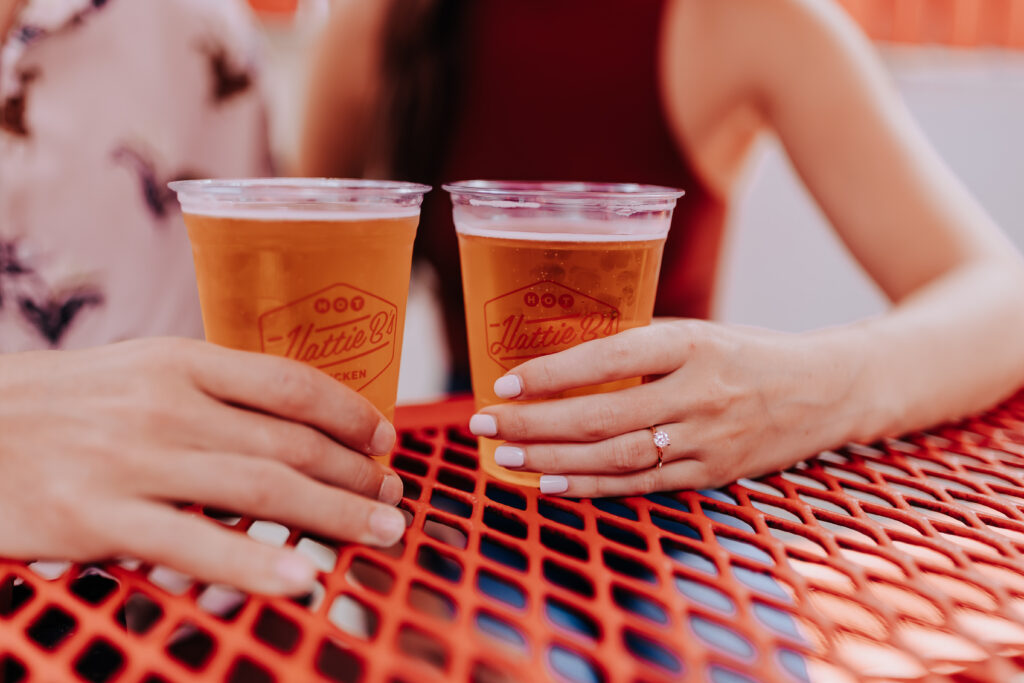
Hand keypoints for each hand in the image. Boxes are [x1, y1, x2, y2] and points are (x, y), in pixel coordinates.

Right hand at [0, 338, 407, 594]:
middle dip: (356, 474)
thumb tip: (296, 424)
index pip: (290, 383)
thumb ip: (213, 392)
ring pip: (260, 490)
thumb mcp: (139, 372)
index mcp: (180, 361)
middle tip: (396, 497)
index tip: (386, 439)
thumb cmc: (65, 403)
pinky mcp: (95, 518)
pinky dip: (255, 565)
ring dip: (335, 513)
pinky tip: (303, 579)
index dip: (350, 414)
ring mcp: (132, 461)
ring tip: (383, 531)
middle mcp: (165, 405)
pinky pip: (193, 546)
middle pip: (288, 442)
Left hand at [469, 320, 869, 496]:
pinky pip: (642, 485)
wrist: (828, 390)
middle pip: (603, 415)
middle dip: (535, 423)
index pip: (611, 356)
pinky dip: (592, 487)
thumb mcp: (699, 333)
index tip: (506, 381)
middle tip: (484, 423)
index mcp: (694, 344)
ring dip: (553, 460)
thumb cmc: (749, 353)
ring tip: (504, 458)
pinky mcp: (712, 475)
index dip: (554, 373)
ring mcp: (708, 440)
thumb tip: (564, 356)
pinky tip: (551, 485)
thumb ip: (640, 344)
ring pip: (616, 457)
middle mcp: (701, 393)